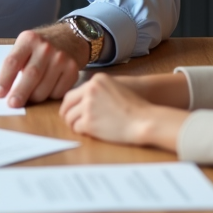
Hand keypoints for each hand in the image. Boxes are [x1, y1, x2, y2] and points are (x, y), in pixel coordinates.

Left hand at [0, 24, 87, 107]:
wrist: (71, 37)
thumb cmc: (41, 46)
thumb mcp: (26, 45)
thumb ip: (16, 63)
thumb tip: (3, 91)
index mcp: (29, 39)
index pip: (13, 62)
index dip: (4, 80)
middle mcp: (45, 48)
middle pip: (30, 75)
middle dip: (20, 93)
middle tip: (12, 104)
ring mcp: (60, 58)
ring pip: (44, 88)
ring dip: (34, 97)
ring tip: (30, 96)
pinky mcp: (72, 69)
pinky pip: (57, 92)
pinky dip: (49, 96)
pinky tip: (47, 88)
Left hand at [59, 73, 187, 151]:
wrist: (145, 120)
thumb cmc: (134, 107)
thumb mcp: (115, 88)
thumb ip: (98, 91)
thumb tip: (81, 102)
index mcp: (96, 80)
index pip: (73, 93)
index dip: (70, 105)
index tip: (71, 111)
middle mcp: (90, 90)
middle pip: (67, 105)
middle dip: (67, 114)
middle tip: (71, 122)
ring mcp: (88, 106)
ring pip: (70, 117)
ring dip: (75, 124)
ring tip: (85, 128)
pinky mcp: (89, 122)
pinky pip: (77, 128)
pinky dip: (82, 131)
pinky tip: (92, 132)